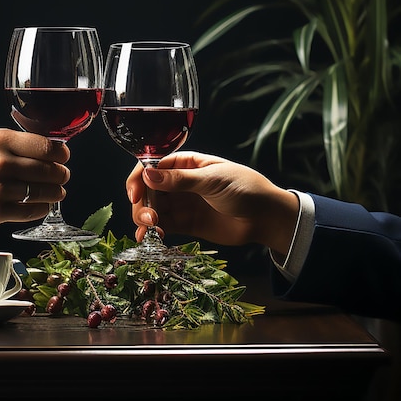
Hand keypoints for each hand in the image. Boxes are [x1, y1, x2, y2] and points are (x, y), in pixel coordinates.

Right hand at [0, 128, 69, 226]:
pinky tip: (42, 205)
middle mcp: (1, 163)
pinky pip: (31, 211)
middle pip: (49, 170)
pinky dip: (41, 209)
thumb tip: (50, 150)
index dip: (61, 154)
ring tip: (56, 192)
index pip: (47, 146)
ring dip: (55, 193)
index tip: (64, 158)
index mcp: (0, 140)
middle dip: (61, 175)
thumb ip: (17, 145)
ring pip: (43, 192)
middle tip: (63, 177)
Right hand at [126, 151, 298, 255]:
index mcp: (186, 163)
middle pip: (148, 190)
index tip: (134, 194)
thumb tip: (148, 175)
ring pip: (152, 209)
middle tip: (148, 218)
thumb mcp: (212, 180)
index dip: (139, 179)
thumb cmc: (245, 189)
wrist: (267, 218)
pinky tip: (151, 237)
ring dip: (145, 218)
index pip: (152, 166)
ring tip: (150, 229)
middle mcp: (179, 182)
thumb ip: (180, 180)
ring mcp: (181, 203)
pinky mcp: (185, 223)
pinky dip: (153, 231)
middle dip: (142, 203)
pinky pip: (162, 225)